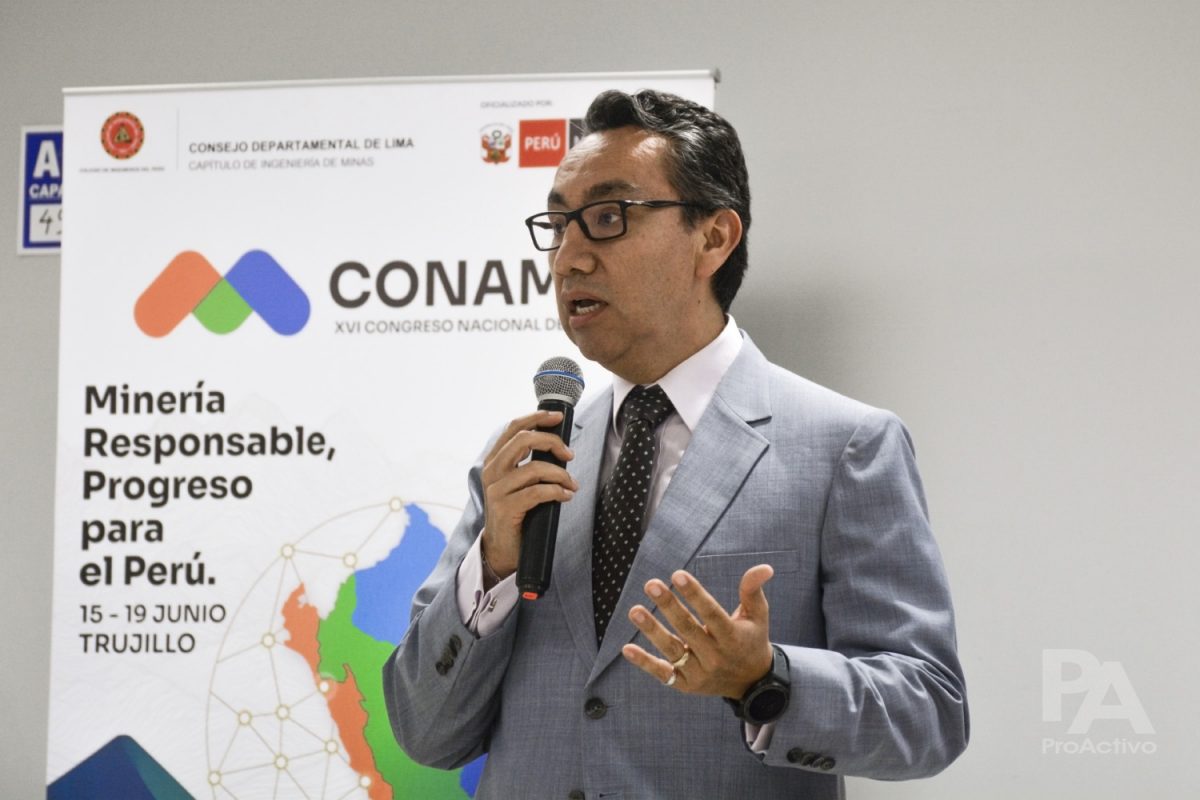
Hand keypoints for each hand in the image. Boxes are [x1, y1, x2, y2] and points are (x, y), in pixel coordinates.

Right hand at [480, 409, 577, 578]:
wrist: (502, 547)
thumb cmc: (517, 510)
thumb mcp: (519, 481)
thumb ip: (529, 461)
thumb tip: (558, 444)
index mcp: (495, 459)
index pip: (514, 428)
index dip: (537, 417)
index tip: (559, 417)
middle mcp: (492, 471)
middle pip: (524, 439)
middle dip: (552, 442)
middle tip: (570, 454)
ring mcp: (496, 490)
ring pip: (535, 468)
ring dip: (561, 474)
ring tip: (572, 484)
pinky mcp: (506, 509)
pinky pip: (538, 492)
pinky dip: (557, 491)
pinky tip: (566, 495)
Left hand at [621, 565, 774, 698]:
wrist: (751, 684)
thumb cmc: (751, 640)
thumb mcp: (757, 616)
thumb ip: (753, 590)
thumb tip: (764, 567)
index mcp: (732, 637)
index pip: (712, 613)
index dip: (695, 595)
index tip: (677, 575)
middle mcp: (715, 656)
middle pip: (688, 629)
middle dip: (669, 606)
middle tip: (651, 584)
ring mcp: (699, 673)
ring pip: (673, 650)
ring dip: (652, 631)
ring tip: (634, 610)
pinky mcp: (686, 685)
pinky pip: (663, 673)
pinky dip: (645, 663)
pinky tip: (627, 649)